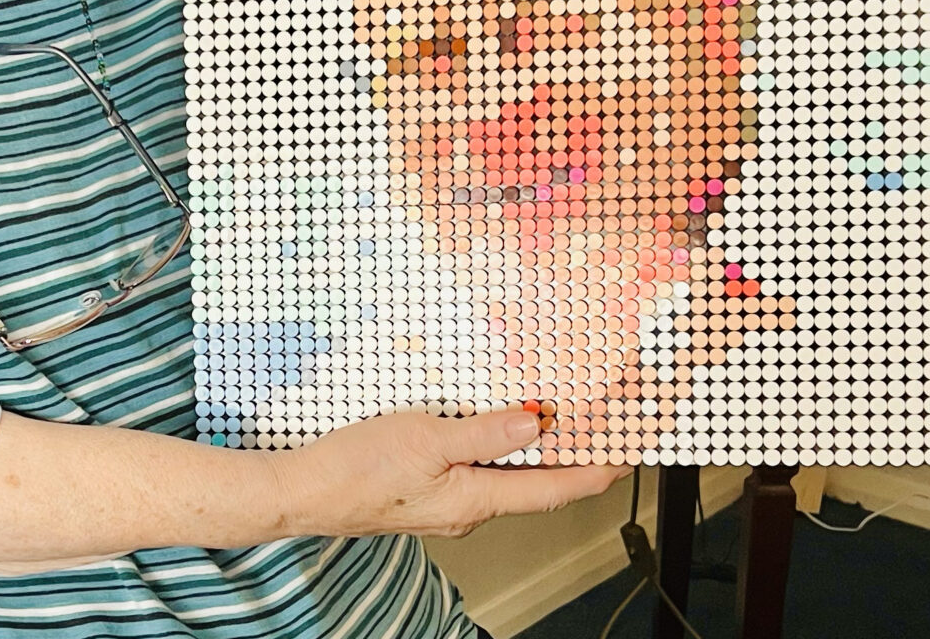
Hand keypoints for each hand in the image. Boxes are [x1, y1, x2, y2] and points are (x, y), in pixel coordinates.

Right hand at [272, 407, 626, 539]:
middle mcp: (467, 509)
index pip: (554, 489)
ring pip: (506, 476)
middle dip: (571, 457)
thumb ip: (483, 432)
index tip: (628, 452)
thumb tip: (535, 422)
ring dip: (534, 451)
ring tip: (559, 420)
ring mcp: (446, 502)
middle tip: (601, 426)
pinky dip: (498, 449)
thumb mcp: (424, 440)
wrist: (301, 492)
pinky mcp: (426, 491)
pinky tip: (492, 425)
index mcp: (475, 501)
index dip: (596, 471)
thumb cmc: (353, 472)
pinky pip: (476, 471)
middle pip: (535, 485)